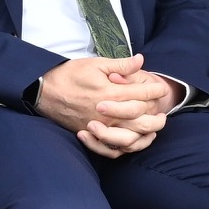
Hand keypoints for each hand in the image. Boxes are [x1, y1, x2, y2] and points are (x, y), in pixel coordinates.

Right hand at [35, 55, 169, 158]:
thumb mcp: (96, 64)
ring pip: (130, 138)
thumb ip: (121, 65)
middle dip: (157, 116)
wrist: (45, 90)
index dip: (155, 91)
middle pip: (141, 120)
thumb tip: (141, 60)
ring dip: (146, 133)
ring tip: (154, 126)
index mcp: (110, 93)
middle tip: (163, 111)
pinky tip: (136, 140)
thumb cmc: (71, 74)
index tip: (161, 88)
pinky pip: (112, 149)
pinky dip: (127, 147)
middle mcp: (107, 114)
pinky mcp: (91, 135)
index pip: (142, 94)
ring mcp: (99, 127)